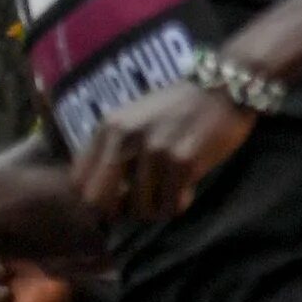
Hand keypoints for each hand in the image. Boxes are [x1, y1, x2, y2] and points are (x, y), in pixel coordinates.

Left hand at [72, 80, 256, 220]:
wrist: (223, 88)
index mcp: (107, 128)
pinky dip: (179, 204)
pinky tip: (188, 189)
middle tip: (141, 205)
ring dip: (157, 209)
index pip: (78, 183)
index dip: (95, 202)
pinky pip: (172, 206)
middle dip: (120, 213)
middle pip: (100, 203)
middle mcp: (124, 137)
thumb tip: (102, 198)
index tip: (116, 202)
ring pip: (141, 209)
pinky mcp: (183, 160)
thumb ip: (113, 151)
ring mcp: (153, 149)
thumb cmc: (179, 111)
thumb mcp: (133, 121)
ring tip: (170, 193)